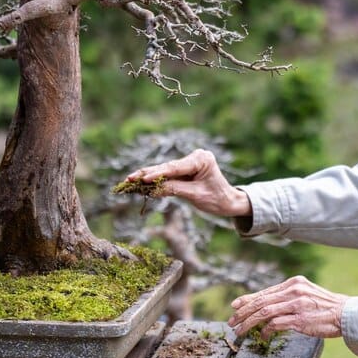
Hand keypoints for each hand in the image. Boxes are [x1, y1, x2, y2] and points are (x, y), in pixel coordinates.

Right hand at [125, 149, 250, 216]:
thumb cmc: (217, 199)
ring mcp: (189, 162)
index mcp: (201, 159)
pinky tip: (140, 182)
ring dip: (148, 176)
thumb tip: (152, 190)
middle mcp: (195, 157)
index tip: (142, 179)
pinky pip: (169, 175)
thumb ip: (174, 190)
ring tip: (130, 180)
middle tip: (129, 178)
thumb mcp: (195, 195)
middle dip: (148, 174)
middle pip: (167, 167)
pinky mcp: (185, 169)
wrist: (229, 201)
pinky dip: (156, 179)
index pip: (175, 167)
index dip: (157, 174)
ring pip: (165, 170)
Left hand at [228, 275, 348, 339]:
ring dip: (249, 322)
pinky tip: (261, 335)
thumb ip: (288, 297)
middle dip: (243, 312)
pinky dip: (266, 330)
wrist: (347, 314)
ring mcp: (297, 304)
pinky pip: (276, 324)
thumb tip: (266, 306)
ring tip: (240, 330)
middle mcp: (294, 290)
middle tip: (232, 321)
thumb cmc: (326, 307)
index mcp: (294, 282)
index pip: (265, 291)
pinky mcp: (300, 319)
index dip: (248, 299)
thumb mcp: (306, 294)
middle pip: (261, 301)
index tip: (235, 305)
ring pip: (265, 312)